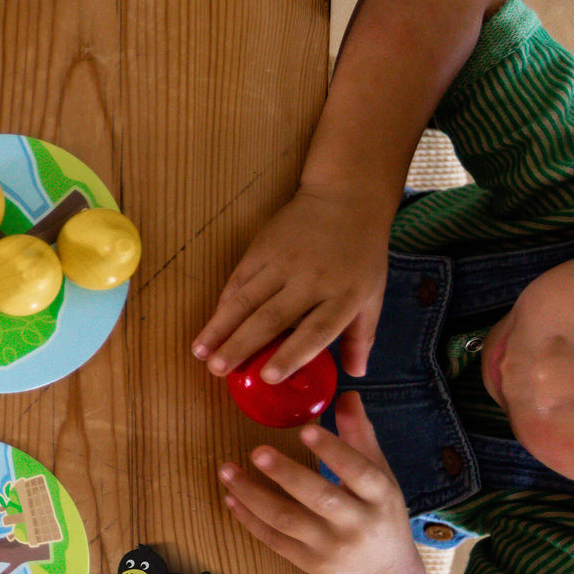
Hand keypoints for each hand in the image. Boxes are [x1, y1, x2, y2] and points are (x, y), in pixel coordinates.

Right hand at [191, 188, 390, 381]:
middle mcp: (311, 280)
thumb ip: (362, 334)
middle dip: (241, 346)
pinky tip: (210, 325)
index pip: (315, 331)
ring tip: (200, 353)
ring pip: (246, 299)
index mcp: (343, 295)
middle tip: (218, 371)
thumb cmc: (361, 252)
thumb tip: (355, 374)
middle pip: (272, 318)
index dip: (291, 355)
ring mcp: (283, 262)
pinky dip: (223, 305)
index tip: (268, 377)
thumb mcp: (373, 294)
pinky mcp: (263, 248)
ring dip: (220, 327)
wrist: (345, 196)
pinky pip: (239, 280)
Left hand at [217, 392, 415, 573]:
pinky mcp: (308, 563)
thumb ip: (360, 436)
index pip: (359, 472)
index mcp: (380, 496)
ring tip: (228, 470)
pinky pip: (274, 539)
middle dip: (286, 474)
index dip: (333, 451)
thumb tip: (347, 395)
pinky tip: (231, 497)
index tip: (305, 430)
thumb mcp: (381, 475)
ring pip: (287, 520)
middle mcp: (357, 524)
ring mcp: (330, 547)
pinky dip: (250, 519)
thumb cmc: (379, 513)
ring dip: (253, 495)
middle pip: (319, 498)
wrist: (384, 573)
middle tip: (257, 451)